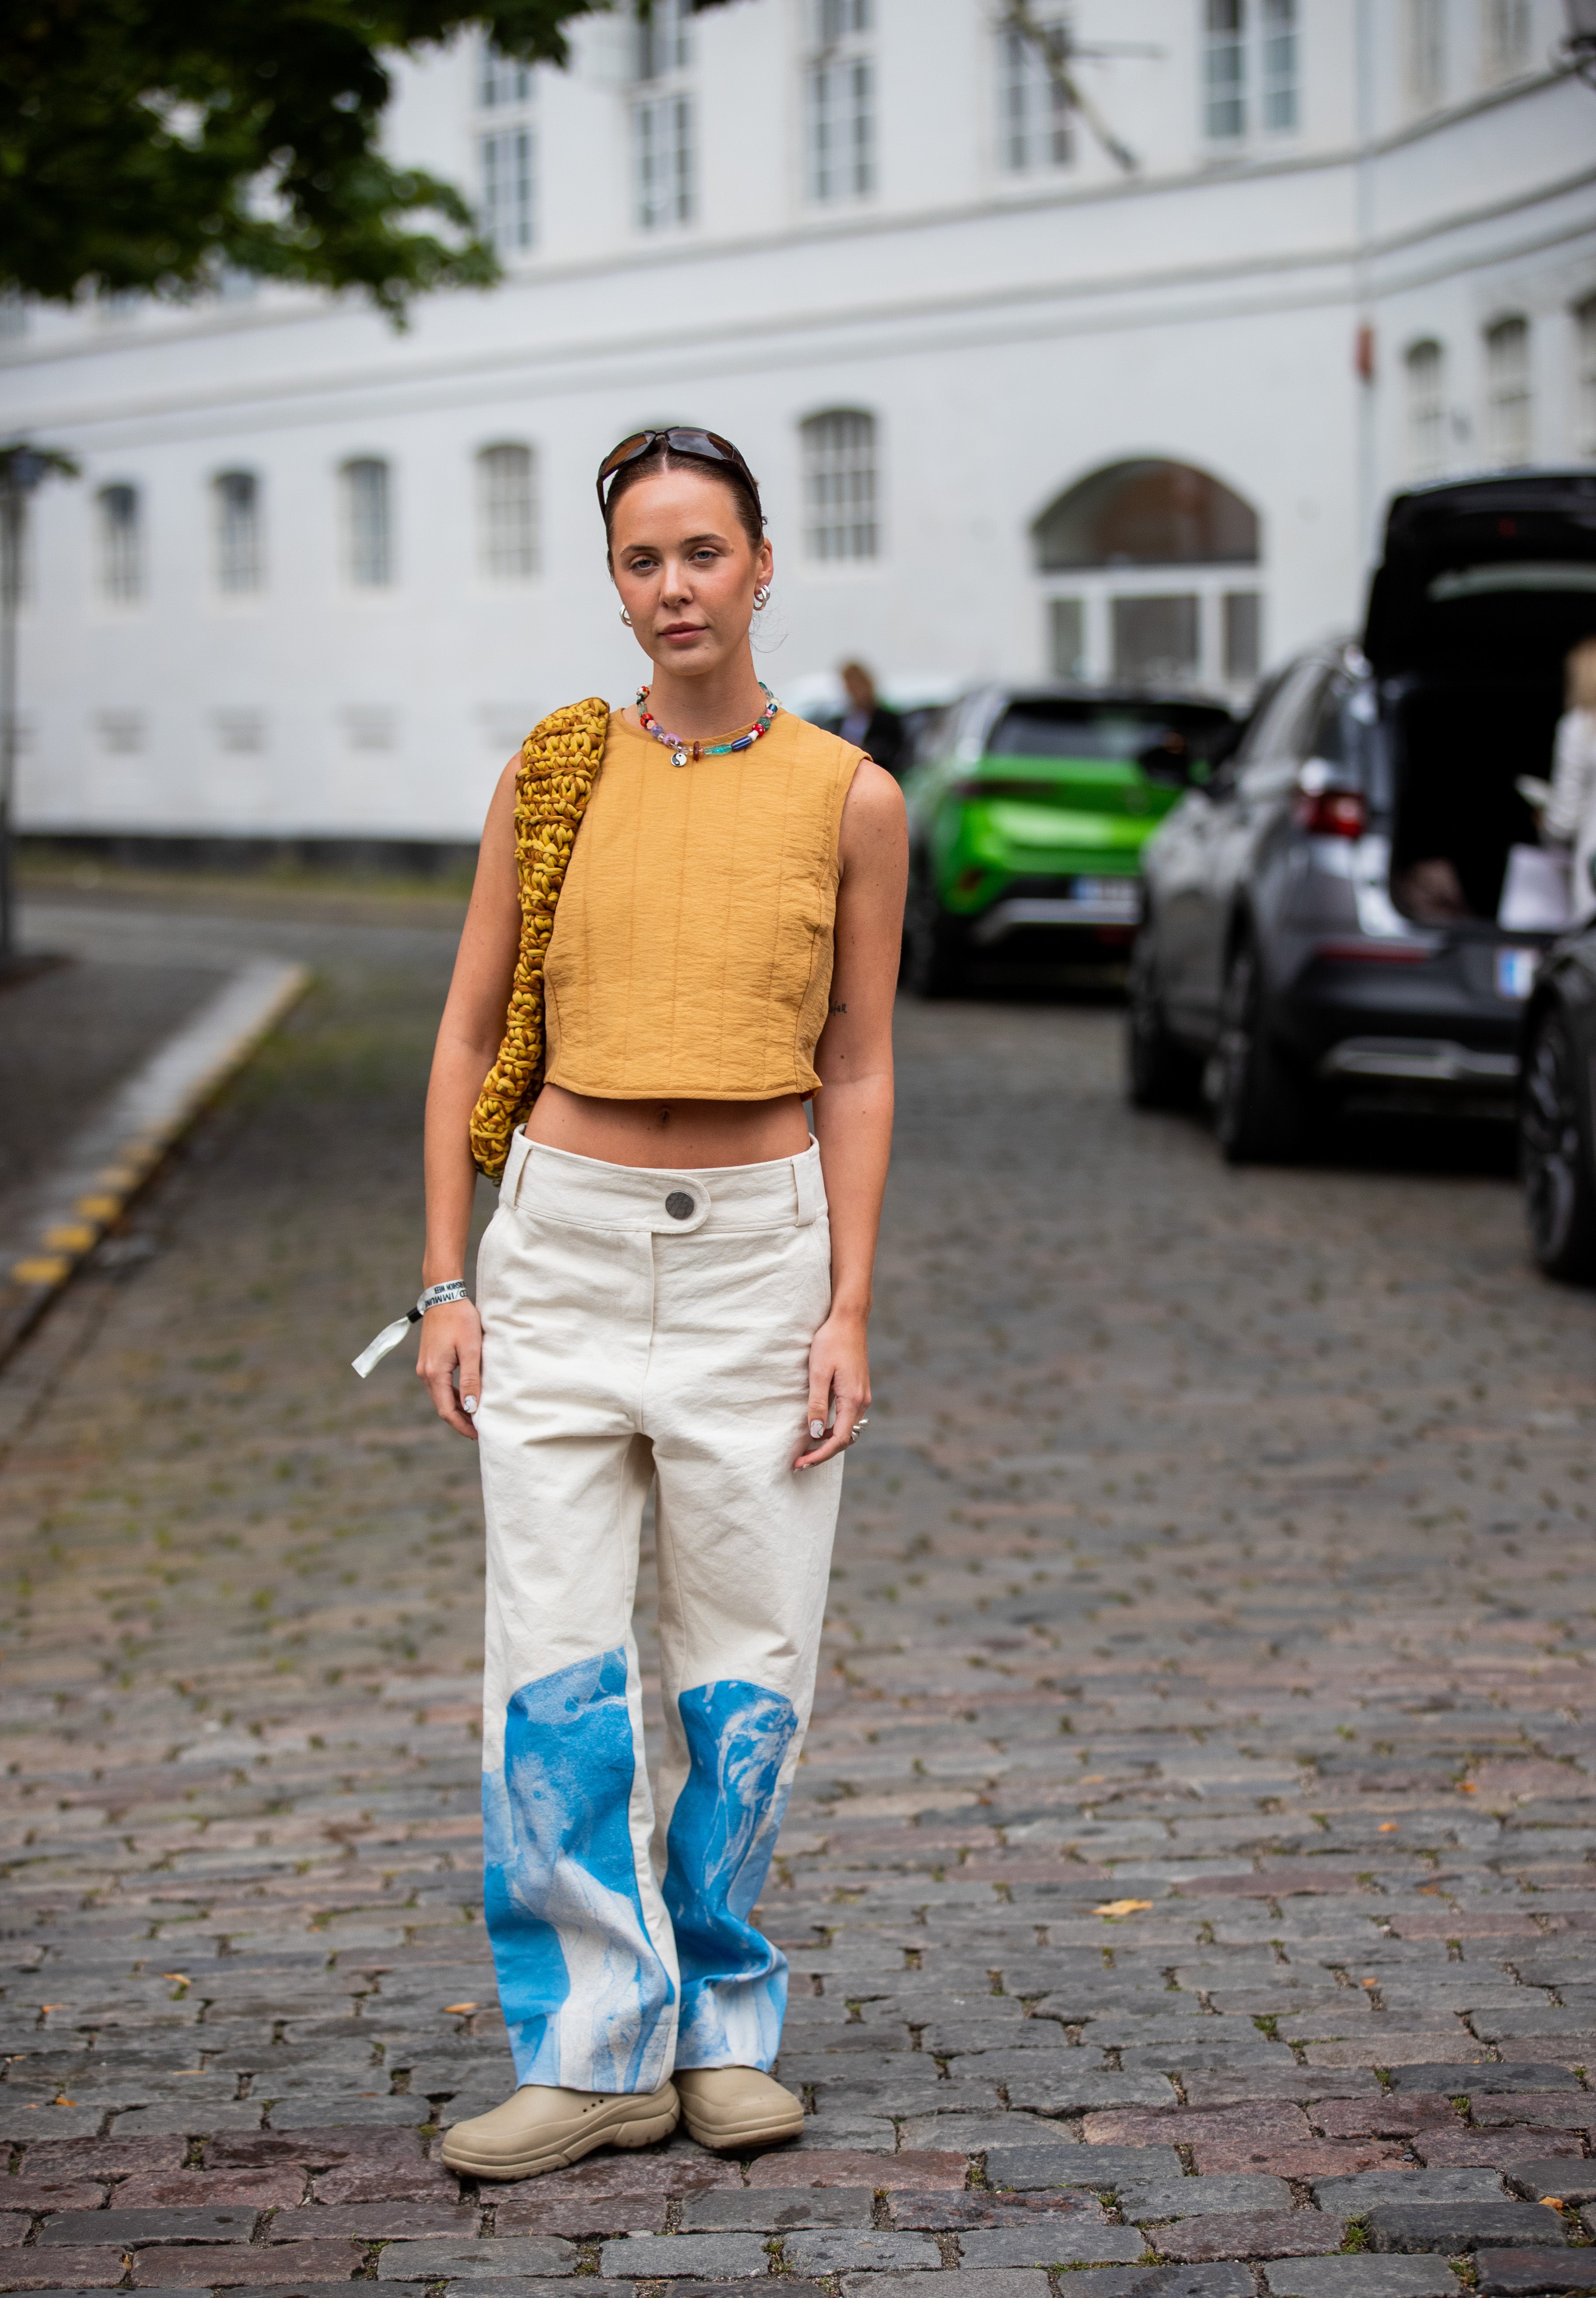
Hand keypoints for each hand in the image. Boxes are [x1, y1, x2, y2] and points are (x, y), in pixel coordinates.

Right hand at [417, 1299, 482, 1440]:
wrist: (444, 1297)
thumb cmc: (460, 1320)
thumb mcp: (471, 1350)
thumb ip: (471, 1379)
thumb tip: (471, 1407)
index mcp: (434, 1374)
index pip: (446, 1411)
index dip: (462, 1426)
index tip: (479, 1435)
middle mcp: (425, 1374)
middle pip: (442, 1407)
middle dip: (460, 1421)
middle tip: (480, 1430)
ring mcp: (425, 1368)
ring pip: (440, 1397)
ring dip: (457, 1409)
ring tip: (476, 1417)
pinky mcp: (429, 1361)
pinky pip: (440, 1386)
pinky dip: (453, 1396)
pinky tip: (467, 1398)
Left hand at [793, 1306, 869, 1469]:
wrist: (848, 1319)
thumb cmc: (831, 1342)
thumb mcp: (819, 1373)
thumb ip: (817, 1404)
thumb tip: (815, 1432)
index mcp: (853, 1400)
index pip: (838, 1440)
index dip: (819, 1455)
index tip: (800, 1464)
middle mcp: (861, 1402)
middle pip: (844, 1439)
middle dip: (822, 1453)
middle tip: (799, 1462)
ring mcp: (861, 1396)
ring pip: (847, 1429)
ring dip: (828, 1442)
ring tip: (806, 1450)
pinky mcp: (857, 1389)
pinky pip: (847, 1418)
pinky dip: (833, 1429)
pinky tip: (818, 1428)